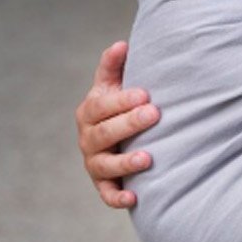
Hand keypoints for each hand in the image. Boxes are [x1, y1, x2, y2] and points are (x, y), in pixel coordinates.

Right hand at [75, 41, 159, 208]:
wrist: (116, 138)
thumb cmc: (118, 107)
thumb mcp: (112, 85)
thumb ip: (113, 66)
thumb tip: (122, 44)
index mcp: (89, 111)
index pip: (101, 106)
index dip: (122, 100)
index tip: (146, 94)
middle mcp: (87, 138)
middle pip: (104, 133)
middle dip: (129, 124)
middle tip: (155, 114)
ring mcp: (94, 162)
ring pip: (104, 165)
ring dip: (125, 162)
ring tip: (148, 158)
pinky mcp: (103, 184)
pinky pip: (107, 194)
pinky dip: (118, 198)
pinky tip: (134, 198)